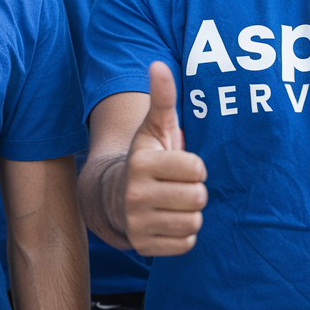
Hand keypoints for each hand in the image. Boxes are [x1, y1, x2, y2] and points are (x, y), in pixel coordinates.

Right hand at [124, 62, 206, 255]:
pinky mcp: (142, 246)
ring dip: (189, 214)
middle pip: (198, 197)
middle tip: (176, 186)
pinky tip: (167, 221)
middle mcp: (135, 194)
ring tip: (171, 203)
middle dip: (193, 191)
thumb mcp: (154, 128)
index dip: (193, 166)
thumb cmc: (146, 159)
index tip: (176, 165)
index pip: (197, 169)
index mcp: (141, 163)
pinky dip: (182, 235)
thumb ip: (162, 98)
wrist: (111, 196)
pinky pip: (185, 244)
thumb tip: (158, 63)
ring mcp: (136, 222)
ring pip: (193, 223)